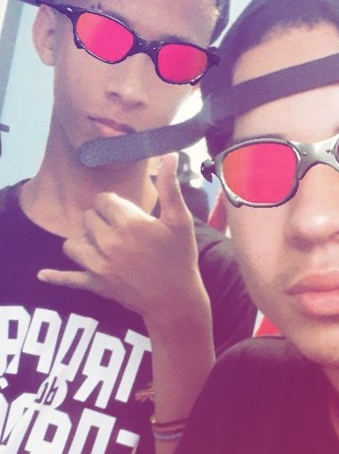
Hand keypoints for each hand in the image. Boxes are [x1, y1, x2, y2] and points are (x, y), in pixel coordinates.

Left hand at [38, 154, 206, 328]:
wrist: (176, 298)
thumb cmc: (180, 257)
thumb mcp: (180, 220)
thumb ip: (170, 186)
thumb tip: (170, 155)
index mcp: (128, 223)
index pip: (103, 200)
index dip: (116, 205)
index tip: (129, 214)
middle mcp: (108, 242)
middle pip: (88, 218)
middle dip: (102, 220)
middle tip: (122, 231)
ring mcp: (99, 265)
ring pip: (73, 242)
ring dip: (84, 240)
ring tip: (101, 244)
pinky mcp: (96, 284)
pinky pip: (68, 279)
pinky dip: (56, 277)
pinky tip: (42, 275)